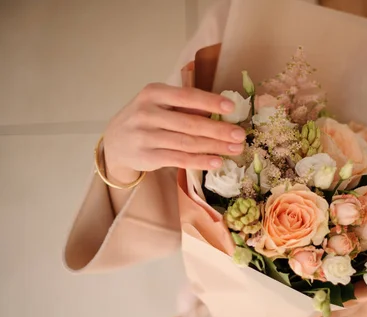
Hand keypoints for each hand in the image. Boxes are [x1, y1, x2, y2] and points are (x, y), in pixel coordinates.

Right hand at [103, 83, 246, 182]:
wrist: (114, 143)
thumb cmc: (145, 120)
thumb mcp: (159, 104)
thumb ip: (185, 106)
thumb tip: (220, 111)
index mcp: (153, 93)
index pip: (186, 96)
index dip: (210, 101)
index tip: (232, 107)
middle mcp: (147, 113)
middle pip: (190, 123)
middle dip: (219, 130)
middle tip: (240, 135)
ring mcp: (146, 136)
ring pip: (187, 143)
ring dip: (214, 147)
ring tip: (234, 149)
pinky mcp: (147, 156)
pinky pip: (179, 159)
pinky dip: (200, 161)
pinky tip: (217, 162)